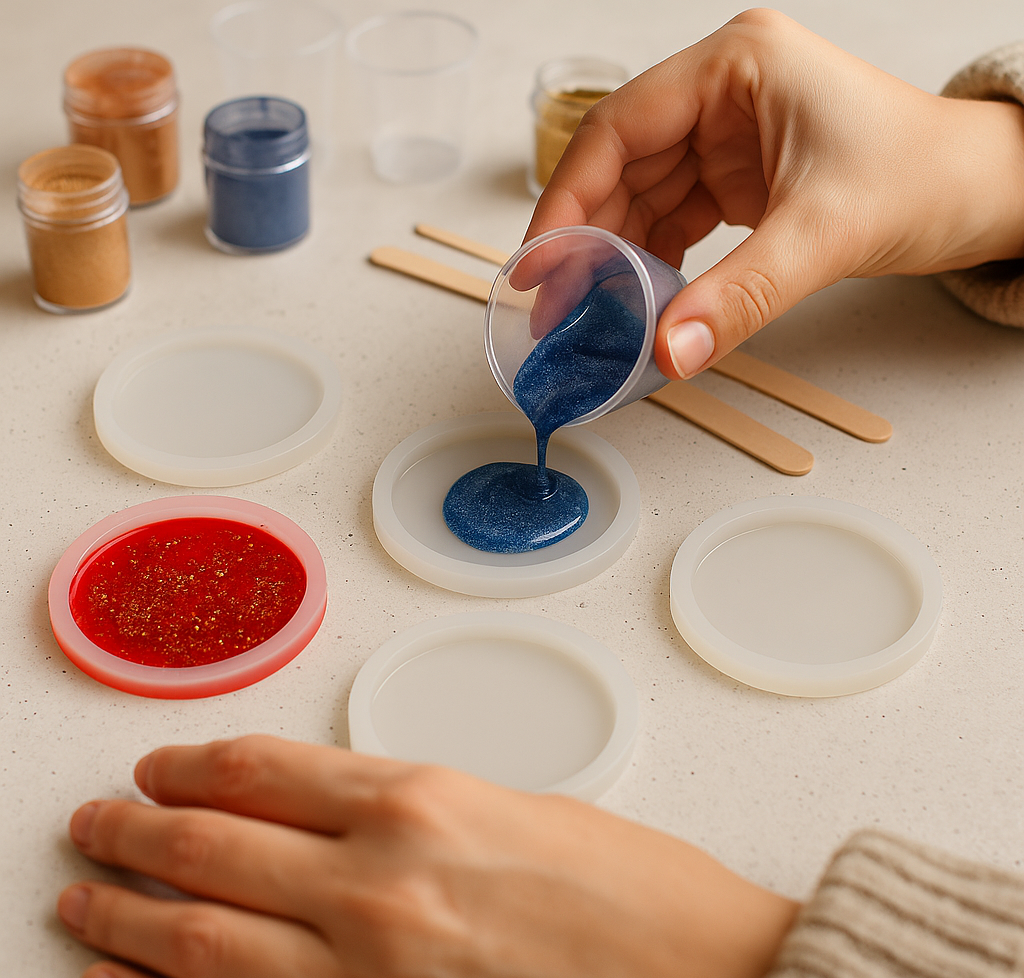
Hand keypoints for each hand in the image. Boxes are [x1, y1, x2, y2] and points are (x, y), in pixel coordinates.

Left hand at [58, 735, 797, 977]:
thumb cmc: (637, 891)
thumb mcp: (515, 806)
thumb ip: (413, 806)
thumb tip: (331, 809)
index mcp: (421, 801)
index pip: (265, 771)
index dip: (195, 763)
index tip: (159, 764)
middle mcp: (378, 885)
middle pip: (213, 849)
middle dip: (136, 832)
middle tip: (94, 823)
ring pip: (201, 942)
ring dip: (125, 918)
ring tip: (79, 900)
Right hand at [525, 8, 1023, 377]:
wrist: (984, 194)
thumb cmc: (926, 177)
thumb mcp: (824, 235)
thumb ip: (739, 297)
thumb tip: (666, 355)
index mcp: (737, 67)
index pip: (620, 128)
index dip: (568, 197)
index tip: (539, 262)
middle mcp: (723, 93)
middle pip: (620, 166)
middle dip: (586, 238)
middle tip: (554, 307)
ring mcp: (727, 135)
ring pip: (641, 198)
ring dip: (614, 257)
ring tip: (588, 315)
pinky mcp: (737, 176)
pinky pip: (673, 220)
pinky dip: (651, 262)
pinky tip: (637, 301)